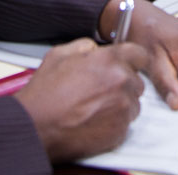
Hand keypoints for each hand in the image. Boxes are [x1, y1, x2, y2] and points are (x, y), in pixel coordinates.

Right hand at [15, 38, 147, 162]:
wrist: (38, 126)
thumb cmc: (46, 93)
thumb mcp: (58, 54)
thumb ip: (84, 46)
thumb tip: (95, 49)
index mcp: (110, 61)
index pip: (140, 54)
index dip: (131, 58)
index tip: (126, 63)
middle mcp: (122, 83)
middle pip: (136, 80)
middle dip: (122, 82)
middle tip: (100, 87)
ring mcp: (123, 109)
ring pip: (133, 103)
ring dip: (120, 102)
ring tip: (94, 105)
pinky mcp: (121, 132)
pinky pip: (125, 123)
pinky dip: (114, 121)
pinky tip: (93, 118)